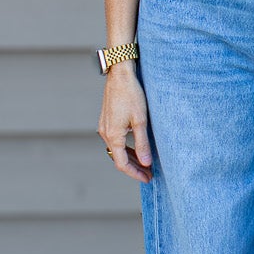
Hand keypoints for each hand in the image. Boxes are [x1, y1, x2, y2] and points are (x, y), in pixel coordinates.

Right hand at [99, 65, 152, 181]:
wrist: (120, 75)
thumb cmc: (131, 95)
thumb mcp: (141, 121)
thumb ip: (143, 144)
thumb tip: (146, 163)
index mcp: (113, 136)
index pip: (122, 164)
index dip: (135, 174)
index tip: (148, 178)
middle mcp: (105, 133)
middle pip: (118, 158)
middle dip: (134, 168)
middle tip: (149, 173)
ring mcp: (104, 127)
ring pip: (116, 150)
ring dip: (130, 158)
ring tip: (145, 163)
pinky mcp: (107, 121)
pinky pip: (115, 140)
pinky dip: (125, 148)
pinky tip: (136, 148)